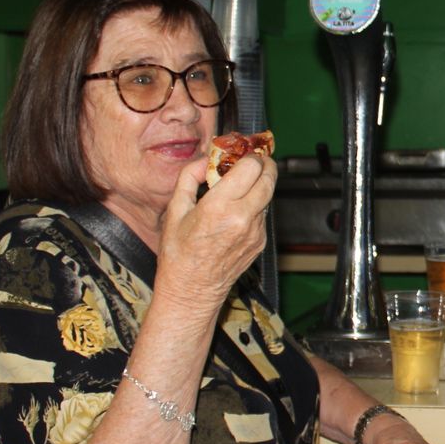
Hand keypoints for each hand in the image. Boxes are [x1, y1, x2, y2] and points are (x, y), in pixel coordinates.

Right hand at [155, 154, 276, 306]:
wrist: (192, 291)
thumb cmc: (178, 253)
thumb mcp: (175, 210)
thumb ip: (190, 177)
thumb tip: (206, 159)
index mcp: (219, 207)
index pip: (251, 167)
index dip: (249, 155)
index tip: (240, 152)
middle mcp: (243, 218)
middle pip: (269, 178)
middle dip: (264, 164)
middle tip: (253, 160)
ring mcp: (255, 232)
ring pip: (268, 196)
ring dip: (258, 186)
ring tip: (239, 186)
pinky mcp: (260, 242)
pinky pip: (263, 215)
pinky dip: (254, 206)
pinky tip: (236, 211)